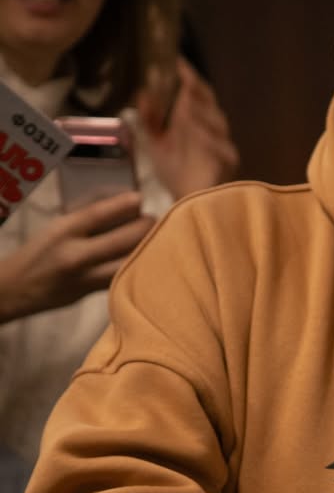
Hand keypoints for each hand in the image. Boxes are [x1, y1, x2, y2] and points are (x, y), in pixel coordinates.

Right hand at [0, 192, 152, 322]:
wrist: (18, 288)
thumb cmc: (41, 252)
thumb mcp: (57, 228)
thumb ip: (85, 221)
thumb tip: (122, 208)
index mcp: (63, 231)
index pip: (97, 214)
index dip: (122, 205)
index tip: (140, 198)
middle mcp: (75, 254)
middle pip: (121, 240)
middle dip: (144, 228)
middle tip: (155, 220)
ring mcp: (85, 278)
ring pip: (127, 263)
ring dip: (146, 249)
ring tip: (157, 238)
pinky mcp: (92, 294)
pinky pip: (121, 279)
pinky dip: (136, 267)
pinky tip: (148, 258)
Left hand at [139, 58, 238, 200]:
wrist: (186, 204)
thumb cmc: (174, 173)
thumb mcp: (154, 144)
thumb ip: (148, 120)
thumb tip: (142, 93)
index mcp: (193, 119)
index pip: (195, 92)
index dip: (189, 76)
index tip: (178, 62)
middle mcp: (209, 128)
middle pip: (210, 102)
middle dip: (199, 91)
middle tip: (186, 83)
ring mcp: (221, 145)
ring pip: (218, 122)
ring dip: (202, 113)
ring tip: (187, 105)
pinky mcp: (228, 164)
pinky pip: (224, 148)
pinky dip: (210, 140)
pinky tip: (196, 133)